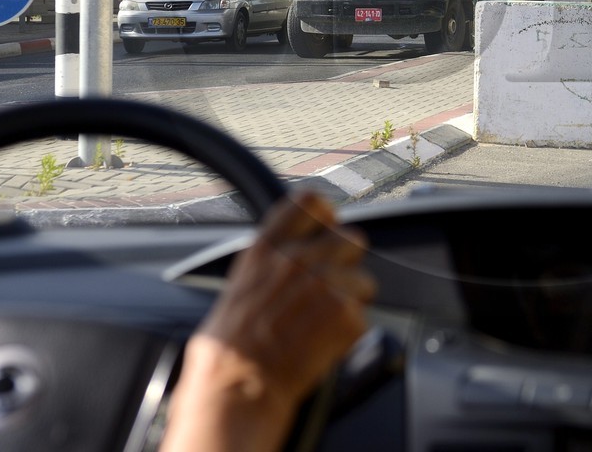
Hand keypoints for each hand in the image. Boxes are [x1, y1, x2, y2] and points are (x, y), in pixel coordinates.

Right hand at [161, 191, 375, 451]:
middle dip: (347, 264)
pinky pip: (364, 317)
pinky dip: (350, 333)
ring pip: (364, 280)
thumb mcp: (239, 287)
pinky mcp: (344, 314)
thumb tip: (292, 253)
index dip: (325, 216)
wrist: (235, 389)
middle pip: (350, 238)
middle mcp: (298, 259)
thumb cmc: (228, 350)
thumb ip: (271, 262)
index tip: (327, 230)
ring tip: (324, 325)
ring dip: (352, 301)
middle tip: (332, 289)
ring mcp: (324, 284)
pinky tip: (325, 344)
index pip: (310, 202)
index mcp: (268, 248)